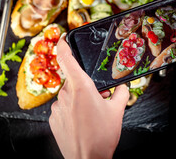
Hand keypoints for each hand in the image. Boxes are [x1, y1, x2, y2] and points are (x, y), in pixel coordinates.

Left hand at [49, 34, 129, 158]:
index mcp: (81, 87)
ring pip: (68, 95)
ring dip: (78, 100)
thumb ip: (121, 93)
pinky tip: (81, 122)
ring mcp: (57, 107)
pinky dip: (71, 111)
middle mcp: (66, 94)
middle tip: (97, 99)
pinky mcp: (53, 118)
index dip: (63, 45)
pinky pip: (62, 108)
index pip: (66, 58)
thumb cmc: (101, 136)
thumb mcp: (117, 111)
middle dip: (85, 86)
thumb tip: (122, 87)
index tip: (63, 38)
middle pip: (74, 81)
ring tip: (90, 115)